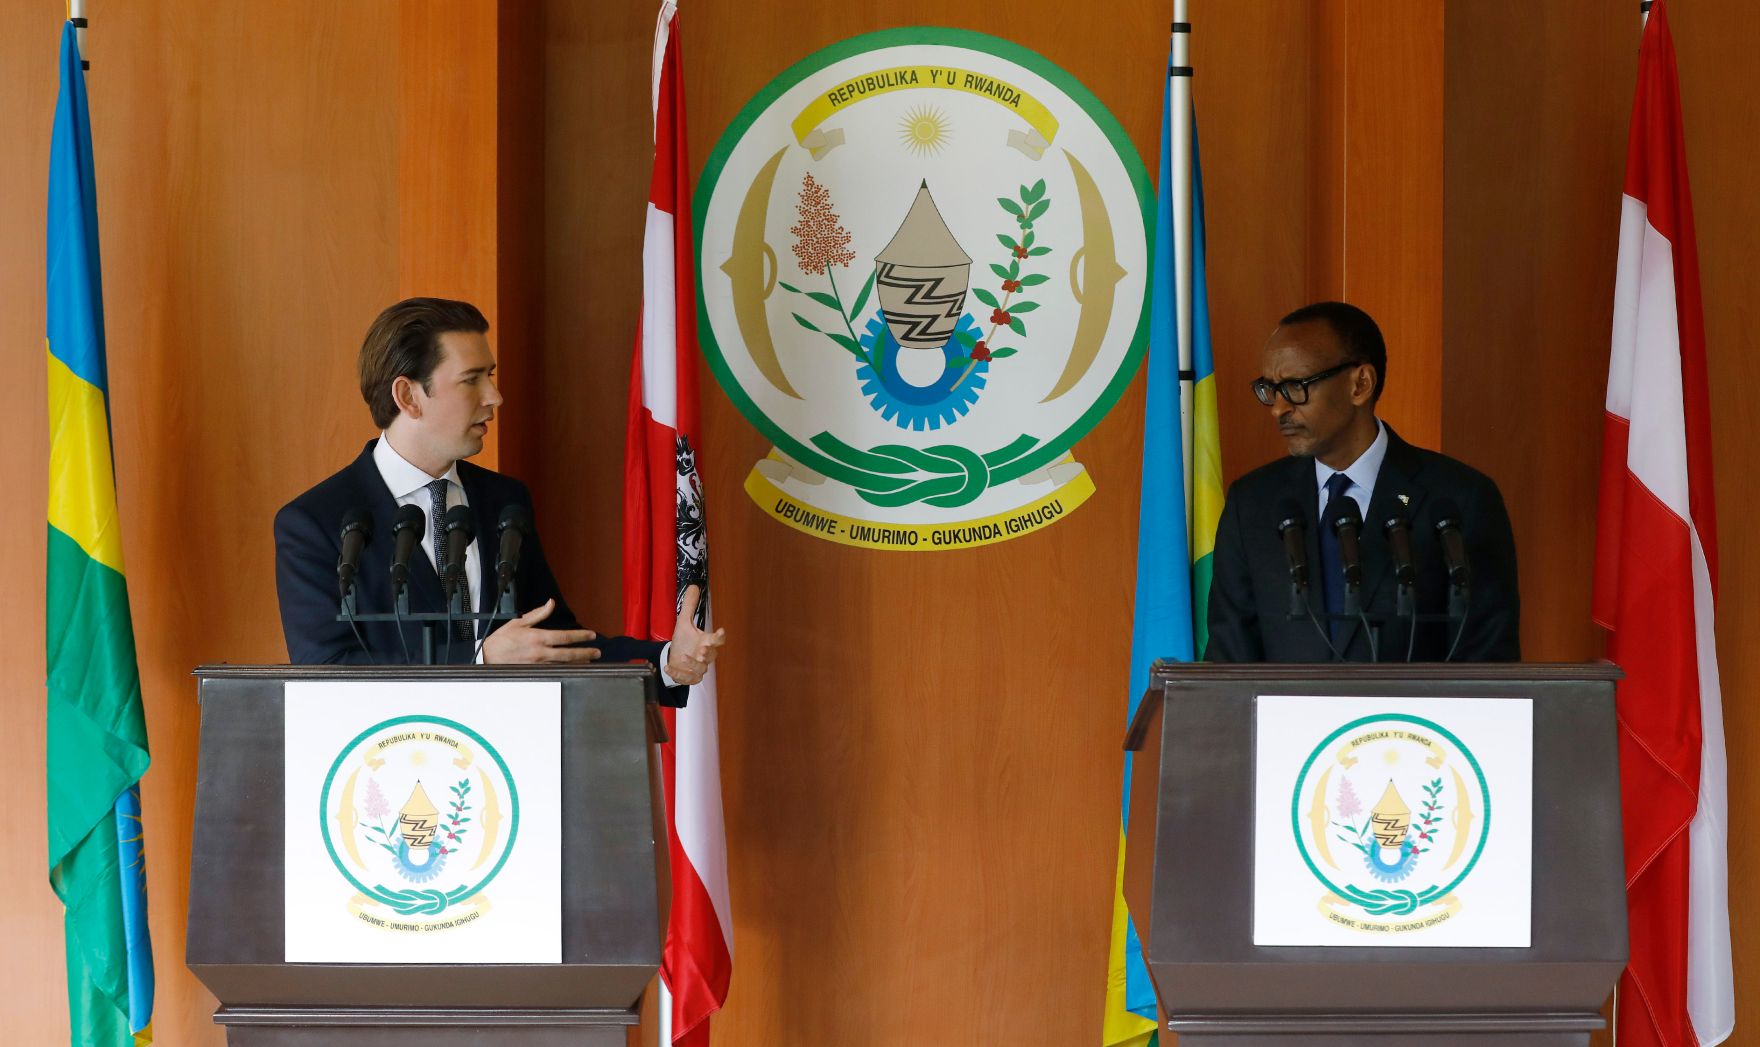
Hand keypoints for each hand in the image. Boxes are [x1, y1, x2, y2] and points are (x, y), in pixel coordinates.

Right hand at [481, 599, 601, 663]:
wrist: (487, 657)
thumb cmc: (502, 639)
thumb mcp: (519, 622)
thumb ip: (538, 614)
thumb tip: (551, 603)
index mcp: (538, 637)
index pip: (565, 636)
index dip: (581, 636)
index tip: (592, 635)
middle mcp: (540, 652)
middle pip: (568, 654)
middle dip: (585, 653)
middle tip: (597, 652)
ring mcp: (538, 664)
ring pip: (563, 665)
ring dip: (578, 664)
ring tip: (589, 662)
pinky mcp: (534, 673)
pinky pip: (553, 673)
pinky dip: (565, 671)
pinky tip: (572, 670)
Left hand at [665, 585, 725, 685]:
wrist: (674, 658)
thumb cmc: (683, 641)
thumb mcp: (684, 622)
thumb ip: (690, 606)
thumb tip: (693, 586)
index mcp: (706, 641)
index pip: (718, 639)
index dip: (720, 636)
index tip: (720, 631)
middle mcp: (705, 655)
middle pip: (712, 655)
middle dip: (708, 652)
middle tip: (702, 648)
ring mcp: (699, 668)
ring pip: (701, 668)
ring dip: (693, 663)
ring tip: (684, 656)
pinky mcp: (690, 678)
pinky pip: (688, 679)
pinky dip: (678, 674)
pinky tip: (668, 667)